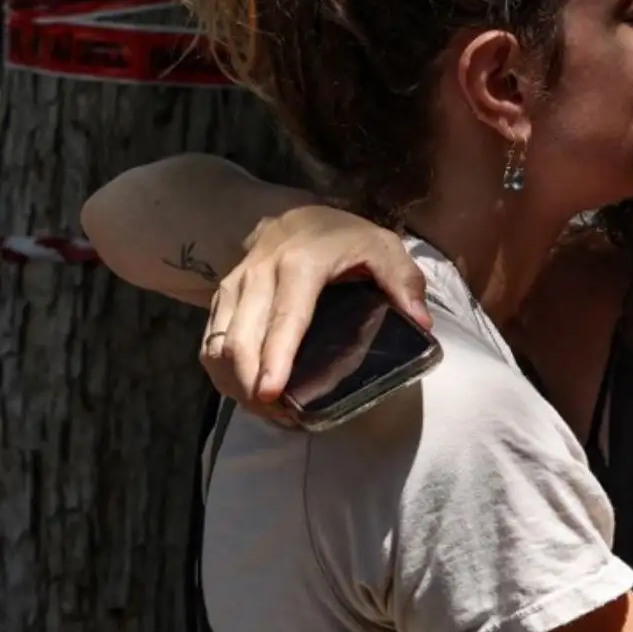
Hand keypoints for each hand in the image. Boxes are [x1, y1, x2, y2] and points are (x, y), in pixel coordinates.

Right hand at [200, 205, 429, 412]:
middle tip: (279, 416)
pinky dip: (223, 374)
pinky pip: (210, 342)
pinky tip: (247, 394)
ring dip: (236, 384)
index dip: (276, 357)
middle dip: (251, 385)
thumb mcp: (383, 247)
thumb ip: (404, 281)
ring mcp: (234, 286)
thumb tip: (422, 324)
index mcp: (301, 264)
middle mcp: (259, 274)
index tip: (272, 392)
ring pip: (219, 344)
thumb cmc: (344, 237)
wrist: (295, 215)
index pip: (286, 317)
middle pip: (242, 339)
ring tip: (268, 411)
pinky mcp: (221, 298)